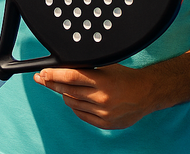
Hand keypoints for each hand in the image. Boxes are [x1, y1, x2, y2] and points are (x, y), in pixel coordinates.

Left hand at [34, 64, 157, 129]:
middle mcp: (103, 98)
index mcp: (103, 81)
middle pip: (68, 91)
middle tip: (42, 78)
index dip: (54, 74)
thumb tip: (61, 67)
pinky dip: (75, 106)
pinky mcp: (106, 123)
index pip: (71, 77)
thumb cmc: (126, 77)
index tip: (43, 72)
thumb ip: (86, 67)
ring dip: (64, 94)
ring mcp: (104, 113)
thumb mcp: (106, 66)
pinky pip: (81, 115)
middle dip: (51, 83)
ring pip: (72, 103)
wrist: (147, 93)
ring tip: (63, 87)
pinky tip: (75, 99)